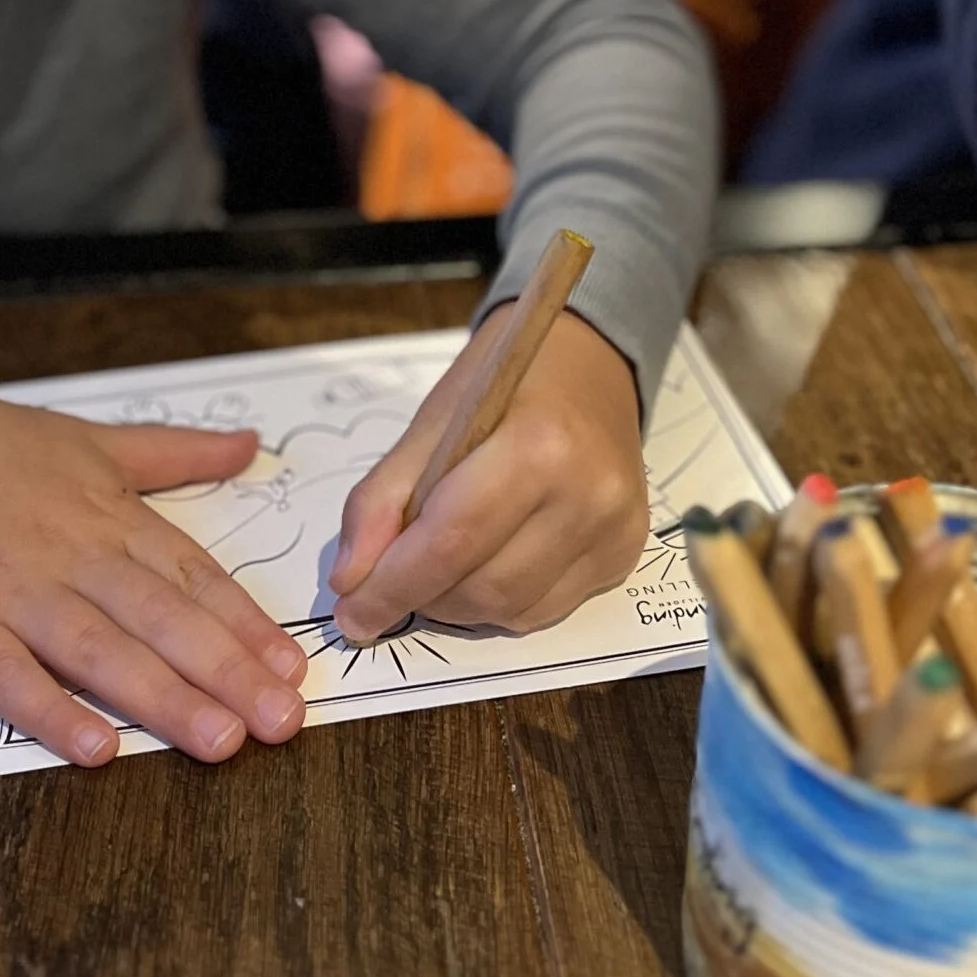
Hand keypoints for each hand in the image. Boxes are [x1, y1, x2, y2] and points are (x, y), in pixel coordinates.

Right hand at [0, 377, 309, 766]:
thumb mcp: (91, 440)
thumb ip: (176, 452)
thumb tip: (252, 443)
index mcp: (113, 519)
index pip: (195, 578)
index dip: (246, 626)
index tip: (294, 669)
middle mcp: (76, 560)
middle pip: (164, 620)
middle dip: (228, 672)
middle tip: (282, 722)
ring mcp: (17, 597)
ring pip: (102, 652)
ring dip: (164, 698)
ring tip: (220, 741)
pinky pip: (9, 676)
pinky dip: (52, 710)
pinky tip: (97, 749)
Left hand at [328, 310, 647, 643]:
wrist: (591, 362)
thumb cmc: (507, 384)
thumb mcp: (433, 421)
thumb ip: (381, 499)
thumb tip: (350, 581)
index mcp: (537, 446)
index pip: (450, 541)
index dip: (391, 588)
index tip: (351, 613)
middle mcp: (587, 495)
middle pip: (482, 589)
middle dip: (422, 597)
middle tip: (395, 577)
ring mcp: (613, 529)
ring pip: (512, 613)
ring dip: (459, 605)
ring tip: (443, 563)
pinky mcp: (625, 552)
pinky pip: (545, 610)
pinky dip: (501, 603)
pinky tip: (491, 561)